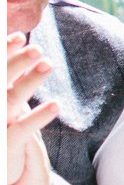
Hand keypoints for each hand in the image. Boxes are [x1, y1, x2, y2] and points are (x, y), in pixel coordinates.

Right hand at [7, 32, 57, 184]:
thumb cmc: (0, 129)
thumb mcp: (5, 105)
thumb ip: (9, 80)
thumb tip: (19, 47)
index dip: (3, 52)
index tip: (20, 36)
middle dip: (15, 63)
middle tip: (37, 48)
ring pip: (9, 101)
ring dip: (29, 82)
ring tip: (48, 64)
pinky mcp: (3, 148)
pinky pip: (20, 130)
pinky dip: (37, 117)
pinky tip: (56, 105)